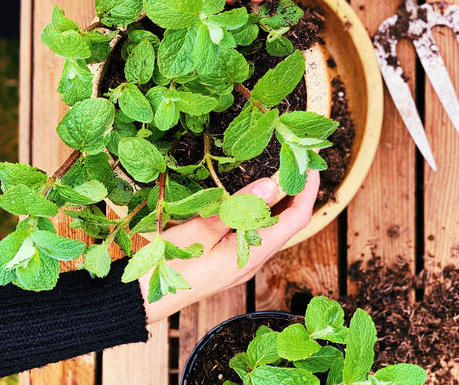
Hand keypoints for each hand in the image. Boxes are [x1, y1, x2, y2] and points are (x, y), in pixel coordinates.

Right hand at [138, 172, 319, 323]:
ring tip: (280, 172)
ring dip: (281, 201)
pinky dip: (263, 210)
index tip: (310, 165)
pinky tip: (255, 196)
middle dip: (298, 192)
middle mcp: (255, 259)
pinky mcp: (232, 258)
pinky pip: (258, 232)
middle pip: (289, 223)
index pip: (295, 219)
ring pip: (273, 228)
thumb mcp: (201, 230)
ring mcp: (244, 260)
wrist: (148, 296)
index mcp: (252, 253)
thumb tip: (271, 185)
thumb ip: (237, 208)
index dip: (307, 191)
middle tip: (296, 162)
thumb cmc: (172, 263)